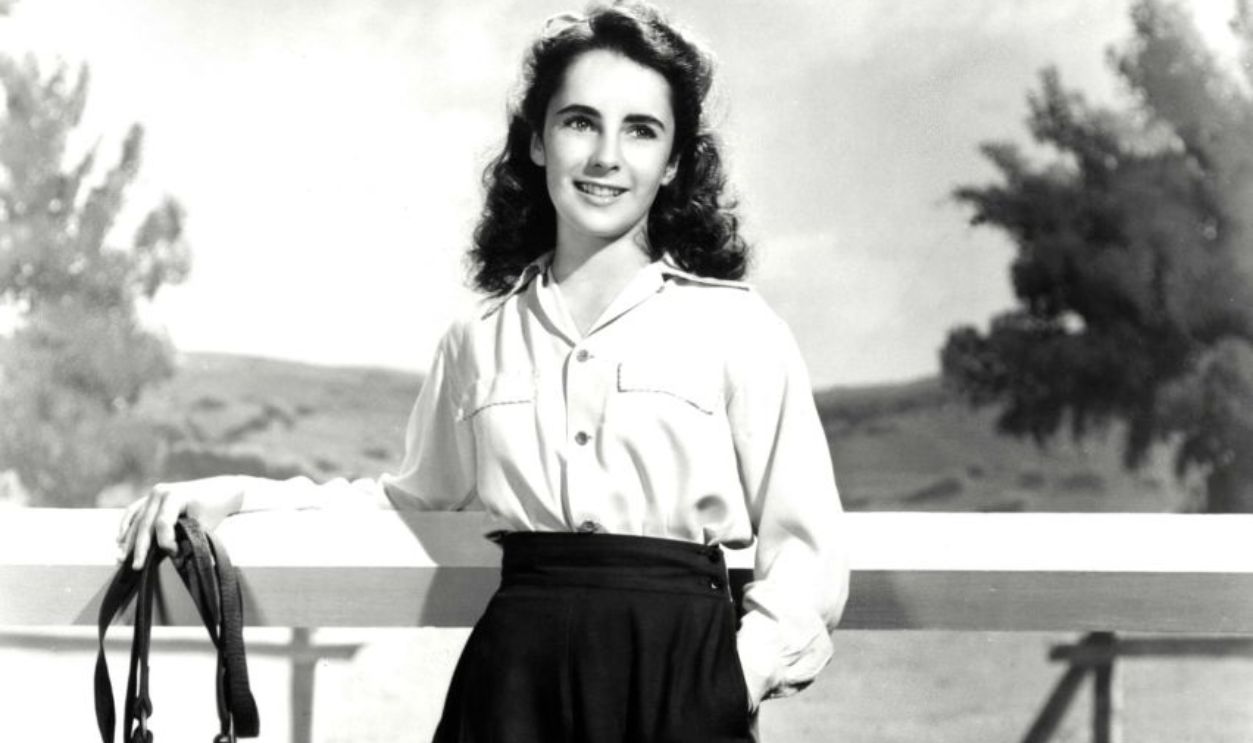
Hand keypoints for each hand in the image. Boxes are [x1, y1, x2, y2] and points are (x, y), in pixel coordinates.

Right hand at [116, 476, 246, 569]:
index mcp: (175, 496)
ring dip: (128, 540)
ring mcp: (154, 494)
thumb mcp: (205, 525)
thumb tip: (175, 560)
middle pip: (145, 524)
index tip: (175, 554)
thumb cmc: (214, 509)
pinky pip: (134, 511)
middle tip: (135, 566)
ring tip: (121, 558)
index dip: (166, 542)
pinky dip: (127, 524)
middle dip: (140, 548)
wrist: (221, 490)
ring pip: (137, 520)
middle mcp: (160, 493)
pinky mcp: (152, 498)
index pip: (163, 523)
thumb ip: (188, 541)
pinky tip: (120, 539)